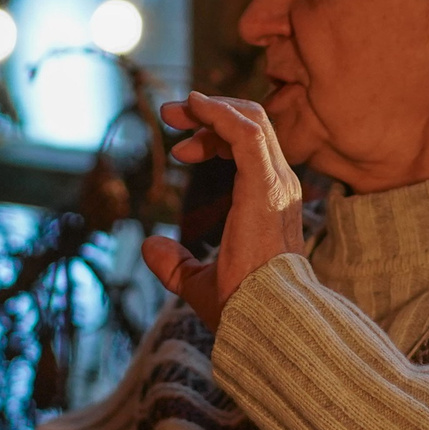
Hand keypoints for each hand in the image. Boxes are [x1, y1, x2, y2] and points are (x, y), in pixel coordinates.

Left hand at [140, 92, 304, 330]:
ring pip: (250, 121)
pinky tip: (195, 107)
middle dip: (209, 114)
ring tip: (172, 111)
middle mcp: (279, 186)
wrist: (265, 322)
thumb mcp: (199, 282)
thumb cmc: (242, 308)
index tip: (179, 151)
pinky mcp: (264, 185)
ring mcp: (275, 183)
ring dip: (210, 109)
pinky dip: (220, 114)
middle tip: (170, 114)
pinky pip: (246, 134)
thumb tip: (150, 247)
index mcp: (269, 202)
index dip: (214, 139)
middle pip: (250, 127)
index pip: (250, 150)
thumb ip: (177, 263)